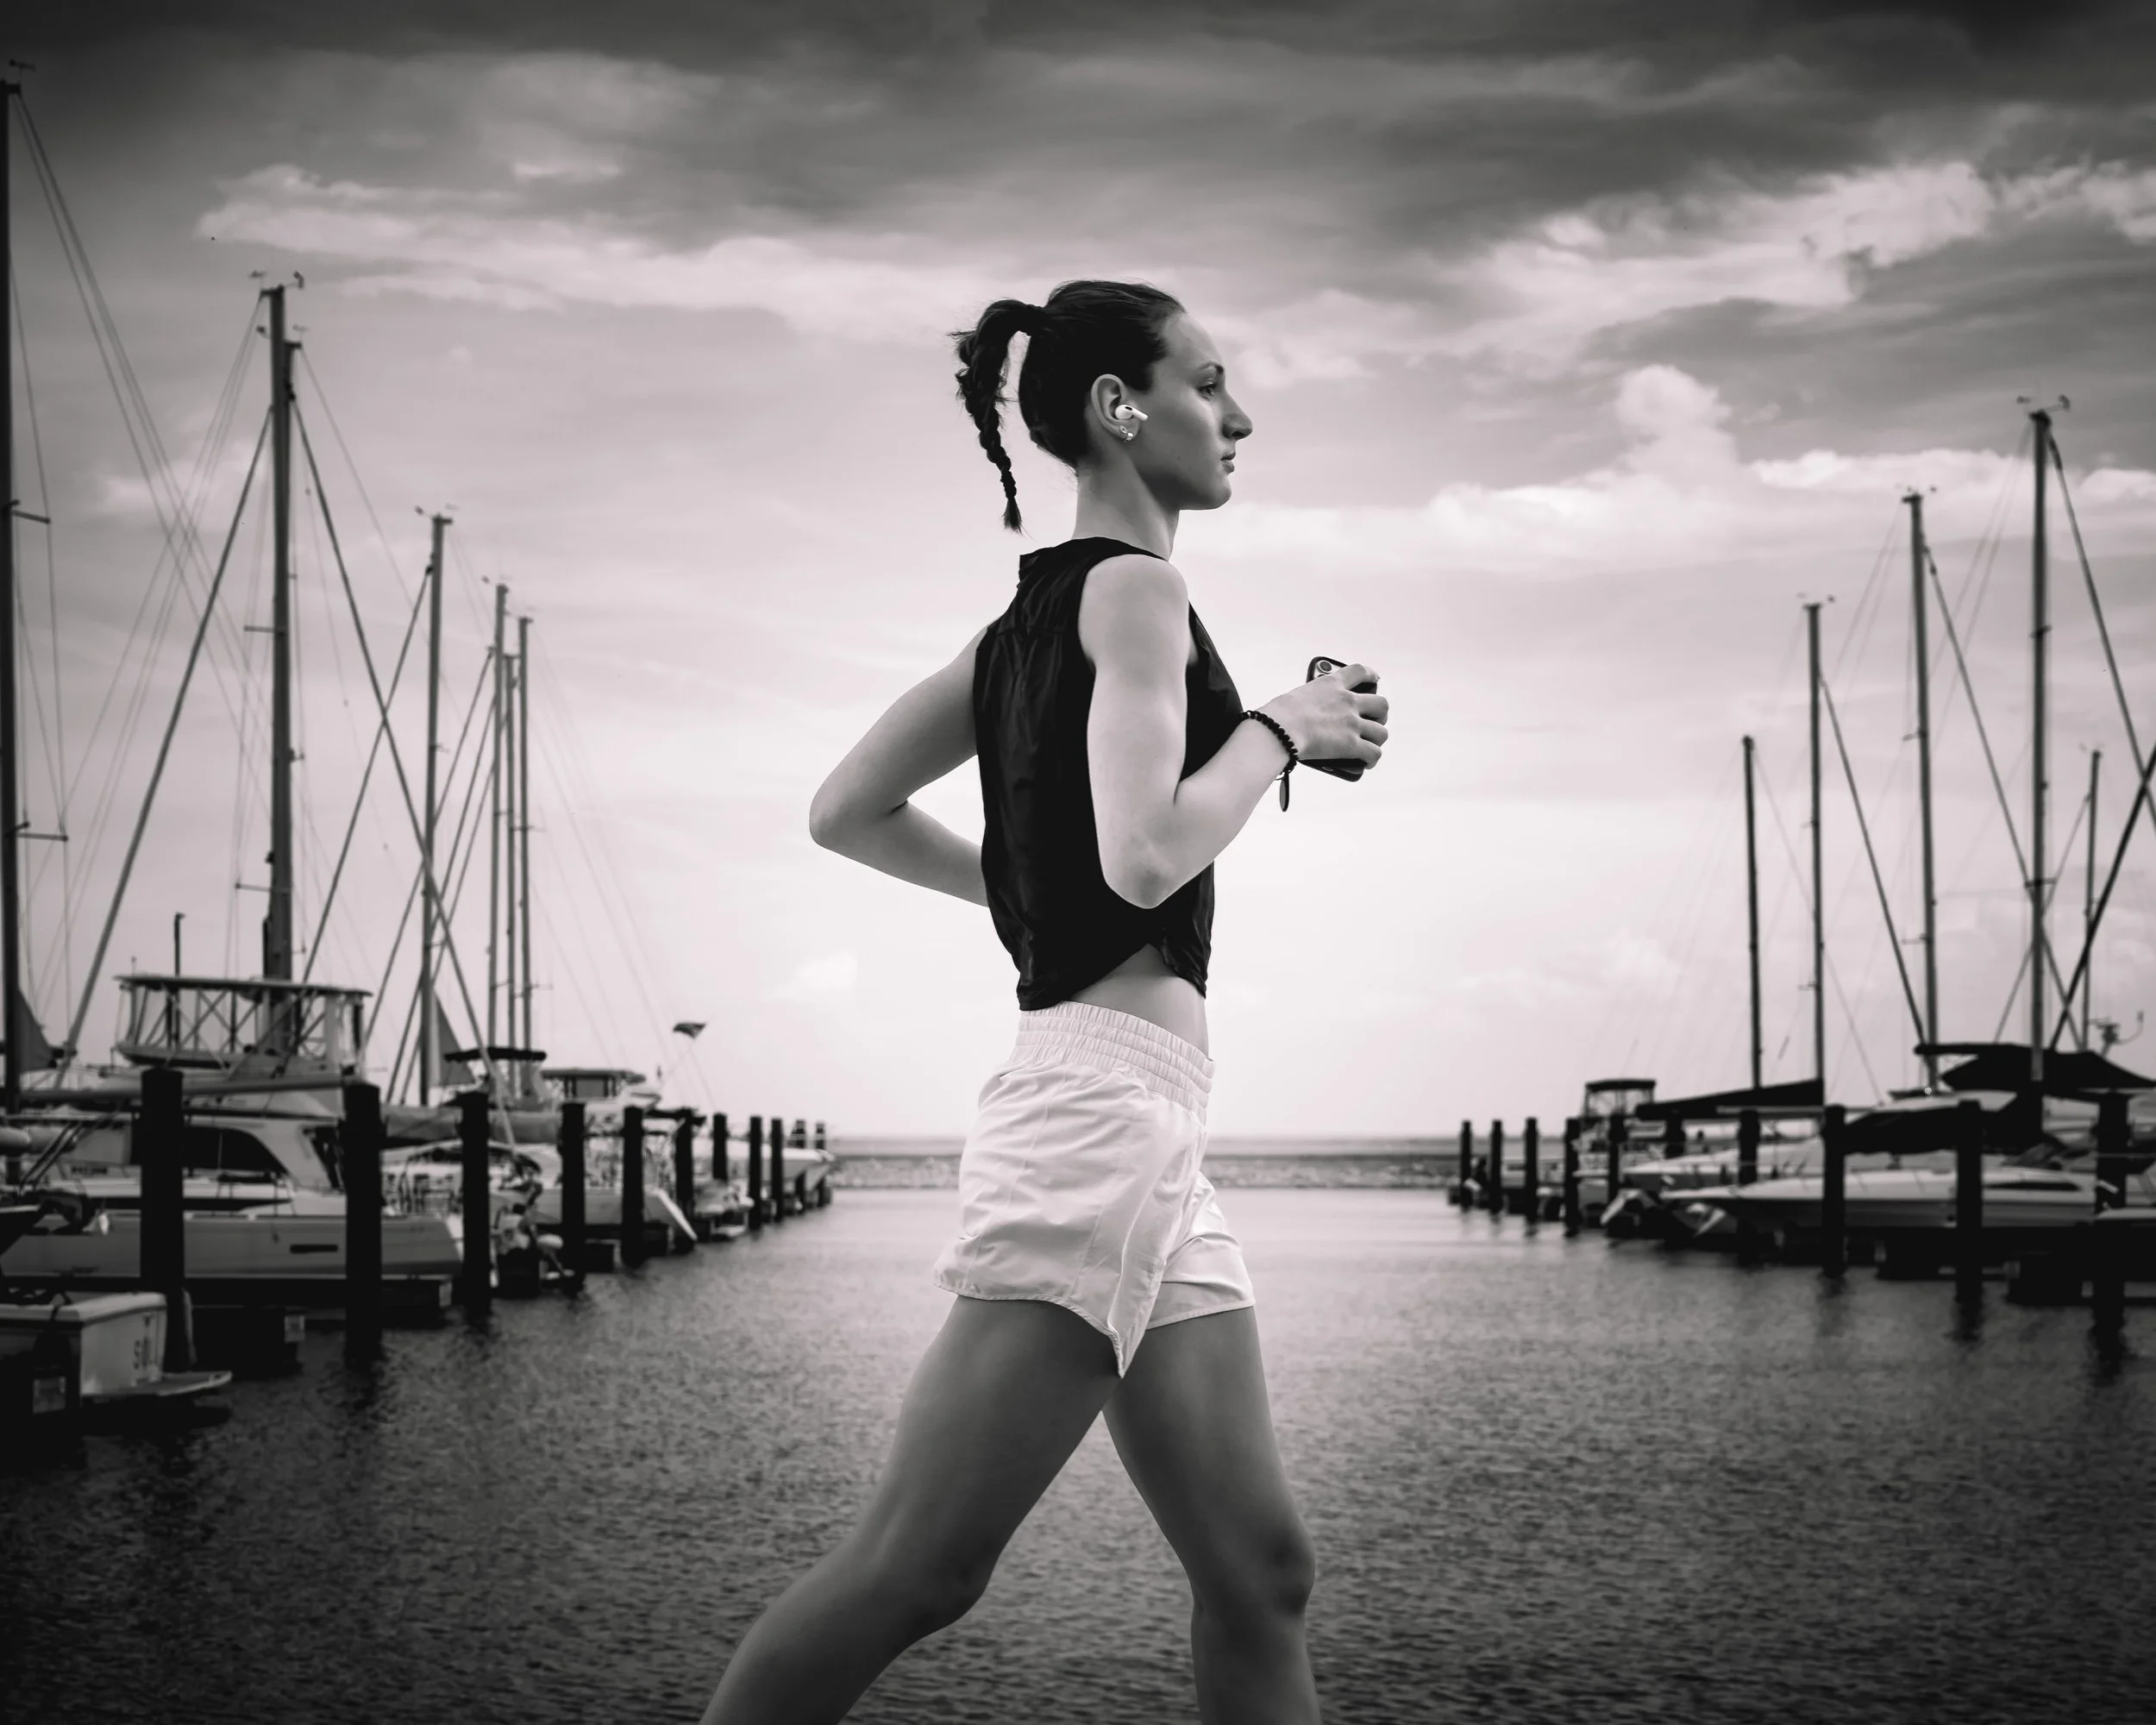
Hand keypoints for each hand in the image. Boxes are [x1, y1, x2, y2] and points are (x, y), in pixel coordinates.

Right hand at [1261, 663, 1387, 767]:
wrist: (1279, 729)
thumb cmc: (1278, 714)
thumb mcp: (1297, 697)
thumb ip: (1311, 702)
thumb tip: (1308, 717)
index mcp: (1332, 685)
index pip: (1360, 672)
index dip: (1371, 676)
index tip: (1375, 678)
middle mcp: (1347, 701)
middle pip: (1381, 704)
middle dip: (1379, 714)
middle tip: (1372, 721)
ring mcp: (1352, 723)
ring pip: (1381, 732)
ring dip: (1376, 739)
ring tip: (1368, 745)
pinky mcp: (1351, 744)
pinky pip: (1374, 753)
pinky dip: (1371, 759)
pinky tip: (1366, 761)